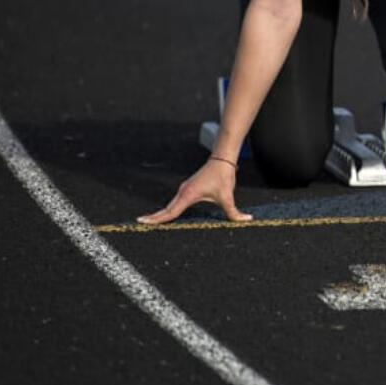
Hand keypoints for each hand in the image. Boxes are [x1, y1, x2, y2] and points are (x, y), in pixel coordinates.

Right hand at [136, 157, 252, 224]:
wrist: (222, 160)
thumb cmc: (223, 176)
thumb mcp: (228, 196)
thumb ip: (235, 212)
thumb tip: (246, 219)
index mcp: (188, 195)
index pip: (170, 211)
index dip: (156, 219)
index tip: (142, 222)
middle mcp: (183, 192)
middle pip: (166, 209)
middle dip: (153, 218)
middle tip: (139, 224)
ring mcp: (184, 190)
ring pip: (170, 205)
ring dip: (161, 214)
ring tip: (149, 223)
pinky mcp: (188, 189)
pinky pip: (175, 202)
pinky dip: (169, 209)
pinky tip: (166, 216)